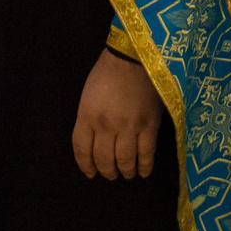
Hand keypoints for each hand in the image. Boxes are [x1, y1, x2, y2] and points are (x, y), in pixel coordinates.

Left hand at [73, 49, 162, 179]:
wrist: (134, 56)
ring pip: (125, 160)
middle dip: (107, 171)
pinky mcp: (149, 125)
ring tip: (127, 173)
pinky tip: (143, 171)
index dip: (86, 165)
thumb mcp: (89, 96)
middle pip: (104, 159)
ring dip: (125, 171)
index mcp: (88, 116)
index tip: (91, 173)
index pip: (82, 150)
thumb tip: (95, 143)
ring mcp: (129, 126)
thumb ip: (90, 119)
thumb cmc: (108, 72)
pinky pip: (146, 153)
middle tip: (111, 174)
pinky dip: (144, 166)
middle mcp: (106, 125)